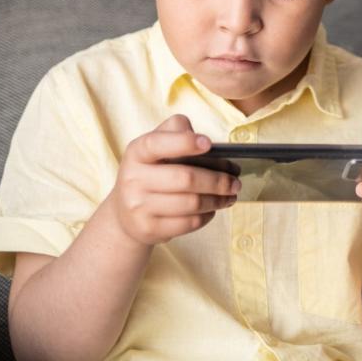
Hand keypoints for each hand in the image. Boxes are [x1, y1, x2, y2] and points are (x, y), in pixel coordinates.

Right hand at [107, 114, 238, 246]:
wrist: (125, 215)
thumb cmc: (151, 172)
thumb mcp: (156, 147)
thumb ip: (176, 131)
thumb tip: (201, 139)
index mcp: (137, 152)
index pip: (157, 144)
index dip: (184, 143)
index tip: (208, 144)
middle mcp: (133, 178)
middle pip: (185, 178)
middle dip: (218, 180)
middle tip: (236, 182)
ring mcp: (138, 206)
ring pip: (191, 203)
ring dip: (218, 200)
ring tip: (231, 195)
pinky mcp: (149, 229)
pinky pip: (188, 223)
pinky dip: (207, 215)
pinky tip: (213, 209)